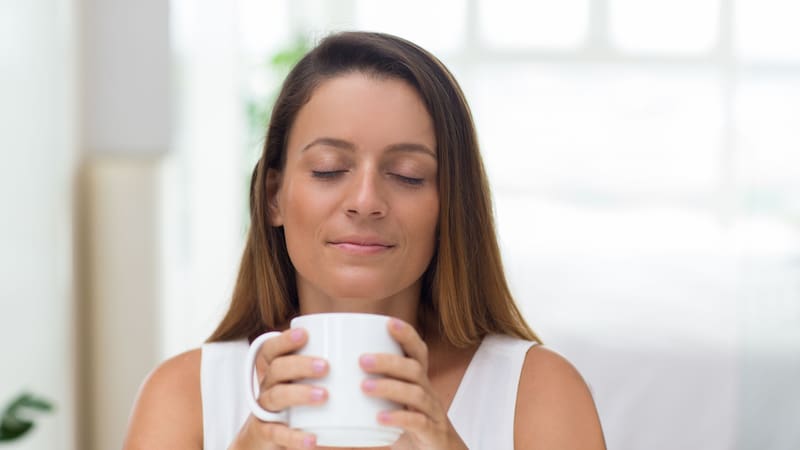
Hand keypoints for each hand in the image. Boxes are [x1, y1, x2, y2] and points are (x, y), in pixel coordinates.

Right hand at [230, 328, 327, 449]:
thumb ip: (337, 372)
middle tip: (326, 367)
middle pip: (277, 369)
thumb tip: (376, 352)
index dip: (284, 340)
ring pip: (276, 396)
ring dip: (300, 394)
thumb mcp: (315, 385)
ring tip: (324, 396)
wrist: (278, 442)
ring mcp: (266, 410)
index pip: (272, 349)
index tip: (305, 334)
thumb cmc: (306, 407)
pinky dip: (294, 436)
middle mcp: (269, 386)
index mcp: (278, 371)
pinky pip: (277, 433)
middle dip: (300, 365)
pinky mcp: (267, 434)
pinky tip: (312, 439)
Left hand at [359, 319, 467, 449]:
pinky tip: (380, 418)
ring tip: (364, 387)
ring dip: (389, 387)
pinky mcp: (433, 433)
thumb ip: (373, 388)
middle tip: (361, 360)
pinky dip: (399, 418)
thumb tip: (332, 376)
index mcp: (419, 380)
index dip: (406, 335)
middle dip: (389, 361)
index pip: (418, 351)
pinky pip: (419, 422)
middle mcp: (428, 392)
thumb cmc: (410, 424)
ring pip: (416, 393)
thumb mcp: (396, 402)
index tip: (389, 322)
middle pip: (414, 369)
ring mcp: (432, 412)